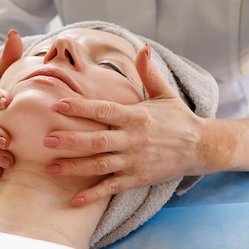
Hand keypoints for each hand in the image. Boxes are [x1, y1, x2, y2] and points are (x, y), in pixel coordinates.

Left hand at [43, 44, 206, 205]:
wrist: (202, 147)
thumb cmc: (179, 118)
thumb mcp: (165, 93)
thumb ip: (148, 72)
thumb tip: (142, 47)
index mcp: (136, 116)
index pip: (104, 110)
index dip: (80, 107)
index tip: (58, 104)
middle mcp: (133, 139)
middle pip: (97, 140)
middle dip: (70, 141)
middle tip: (45, 140)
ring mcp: (134, 161)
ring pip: (100, 166)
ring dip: (74, 168)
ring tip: (50, 168)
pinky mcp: (137, 178)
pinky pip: (112, 188)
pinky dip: (93, 195)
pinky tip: (74, 200)